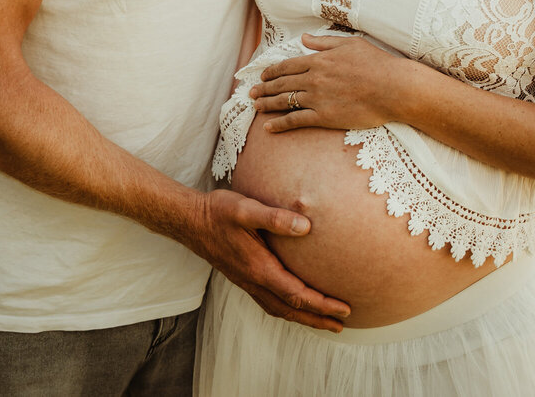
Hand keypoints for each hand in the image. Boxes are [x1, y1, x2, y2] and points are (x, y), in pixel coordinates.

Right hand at [185, 188, 350, 330]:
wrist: (189, 221)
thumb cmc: (217, 212)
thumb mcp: (246, 209)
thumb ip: (275, 218)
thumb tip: (306, 226)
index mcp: (259, 268)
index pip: (297, 294)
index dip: (322, 304)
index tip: (345, 309)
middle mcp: (253, 280)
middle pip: (291, 310)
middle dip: (317, 319)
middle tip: (341, 326)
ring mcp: (246, 281)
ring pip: (279, 309)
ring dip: (303, 318)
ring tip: (323, 321)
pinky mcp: (242, 277)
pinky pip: (269, 302)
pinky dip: (287, 309)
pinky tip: (293, 304)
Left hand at [250, 33, 409, 131]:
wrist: (393, 88)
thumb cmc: (376, 64)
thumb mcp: (350, 44)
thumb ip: (324, 42)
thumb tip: (303, 38)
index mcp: (319, 60)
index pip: (287, 65)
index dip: (272, 71)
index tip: (262, 75)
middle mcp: (314, 78)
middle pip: (282, 83)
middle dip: (264, 87)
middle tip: (251, 92)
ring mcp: (317, 98)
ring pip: (284, 101)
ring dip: (267, 104)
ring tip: (255, 106)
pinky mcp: (324, 117)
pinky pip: (296, 120)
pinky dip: (280, 124)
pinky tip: (268, 127)